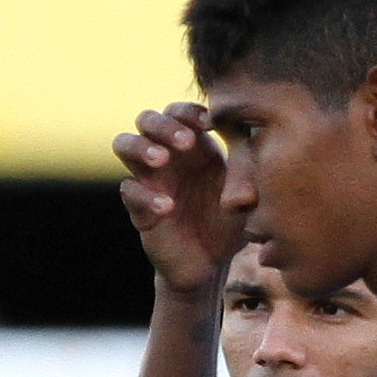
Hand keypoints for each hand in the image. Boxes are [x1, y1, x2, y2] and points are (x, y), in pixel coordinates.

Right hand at [112, 103, 241, 296]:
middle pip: (147, 119)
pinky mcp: (138, 207)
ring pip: (124, 144)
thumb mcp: (245, 191)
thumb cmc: (230, 221)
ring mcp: (149, 180)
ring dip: (141, 146)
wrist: (211, 264)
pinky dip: (145, 195)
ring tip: (162, 160)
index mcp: (193, 145)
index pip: (179, 112)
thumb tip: (251, 132)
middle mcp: (166, 156)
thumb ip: (246, 162)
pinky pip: (129, 190)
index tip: (209, 125)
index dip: (189, 112)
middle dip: (164, 125)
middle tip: (186, 143)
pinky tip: (167, 207)